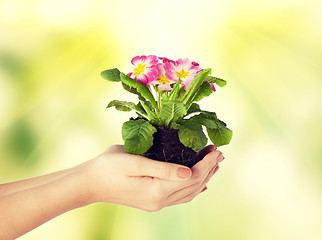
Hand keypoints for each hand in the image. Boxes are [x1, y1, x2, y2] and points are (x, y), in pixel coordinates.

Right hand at [81, 145, 223, 211]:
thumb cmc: (108, 167)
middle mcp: (160, 201)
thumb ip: (163, 169)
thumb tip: (189, 172)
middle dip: (209, 169)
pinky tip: (199, 183)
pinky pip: (180, 197)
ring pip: (189, 192)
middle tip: (219, 153)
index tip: (217, 150)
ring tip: (214, 164)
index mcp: (157, 190)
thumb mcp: (134, 162)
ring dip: (204, 178)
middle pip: (194, 186)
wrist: (90, 183)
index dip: (207, 163)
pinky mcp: (152, 201)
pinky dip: (193, 188)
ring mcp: (156, 203)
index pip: (192, 177)